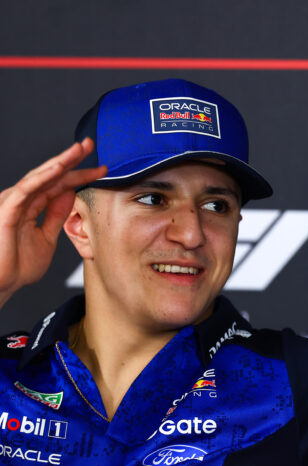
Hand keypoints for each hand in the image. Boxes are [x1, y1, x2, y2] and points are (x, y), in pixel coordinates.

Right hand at [0, 139, 105, 307]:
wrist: (1, 285)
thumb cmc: (16, 266)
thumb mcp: (46, 237)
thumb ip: (56, 215)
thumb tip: (70, 194)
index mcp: (31, 205)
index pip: (59, 184)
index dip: (80, 175)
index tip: (102, 169)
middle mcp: (21, 200)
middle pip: (50, 175)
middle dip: (71, 159)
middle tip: (89, 143)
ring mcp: (12, 203)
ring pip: (40, 177)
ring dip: (60, 161)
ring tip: (78, 150)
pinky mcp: (6, 210)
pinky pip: (26, 189)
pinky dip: (43, 177)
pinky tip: (59, 167)